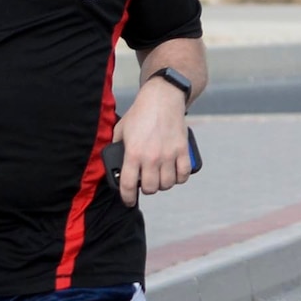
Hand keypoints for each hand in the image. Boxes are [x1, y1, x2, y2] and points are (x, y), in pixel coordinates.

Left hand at [112, 81, 191, 207]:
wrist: (162, 99)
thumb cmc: (140, 113)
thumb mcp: (121, 130)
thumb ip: (118, 147)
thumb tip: (117, 162)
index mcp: (133, 153)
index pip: (129, 185)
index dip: (127, 198)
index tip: (128, 201)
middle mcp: (152, 157)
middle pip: (151, 188)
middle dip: (147, 189)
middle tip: (146, 183)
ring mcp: (169, 155)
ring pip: (167, 184)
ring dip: (163, 184)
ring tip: (160, 178)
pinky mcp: (182, 151)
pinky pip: (183, 174)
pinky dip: (179, 178)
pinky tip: (174, 174)